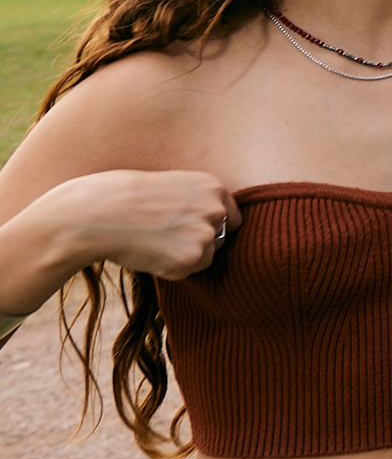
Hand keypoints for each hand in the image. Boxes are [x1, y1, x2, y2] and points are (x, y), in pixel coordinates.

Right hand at [58, 170, 239, 278]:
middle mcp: (216, 209)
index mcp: (213, 186)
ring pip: (205, 257)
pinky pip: (188, 272)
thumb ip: (194, 201)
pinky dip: (170, 269)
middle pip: (219, 239)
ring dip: (183, 257)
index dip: (210, 227)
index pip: (229, 217)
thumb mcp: (169, 186)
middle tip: (162, 235)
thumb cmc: (121, 196)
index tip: (190, 231)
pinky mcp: (192, 257)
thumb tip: (208, 221)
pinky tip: (148, 253)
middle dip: (196, 242)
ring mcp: (207, 233)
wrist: (96, 213)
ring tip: (151, 241)